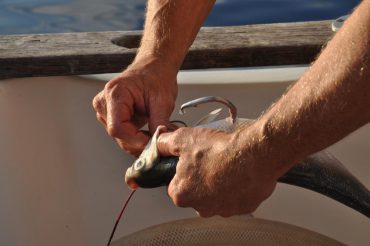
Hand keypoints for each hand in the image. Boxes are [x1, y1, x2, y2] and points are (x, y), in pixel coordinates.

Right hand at [93, 59, 177, 155]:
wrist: (154, 68)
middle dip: (140, 142)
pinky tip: (148, 132)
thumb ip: (159, 123)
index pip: (117, 128)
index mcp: (115, 93)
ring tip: (156, 133)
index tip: (153, 144)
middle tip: (159, 142)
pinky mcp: (110, 116)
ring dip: (139, 141)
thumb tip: (160, 142)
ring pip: (120, 138)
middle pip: (118, 135)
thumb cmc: (156, 77)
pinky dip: (136, 137)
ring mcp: (105, 110)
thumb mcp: (163, 101)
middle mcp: (104, 102)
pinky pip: (122, 134)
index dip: (135, 140)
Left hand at [157, 126, 278, 216]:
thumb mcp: (184, 139)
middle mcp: (201, 207)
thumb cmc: (221, 150)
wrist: (254, 154)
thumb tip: (158, 144)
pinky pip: (235, 196)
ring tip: (226, 164)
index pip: (175, 185)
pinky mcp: (242, 207)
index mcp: (183, 194)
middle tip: (210, 160)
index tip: (192, 161)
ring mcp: (223, 209)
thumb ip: (166, 143)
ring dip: (219, 182)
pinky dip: (236, 185)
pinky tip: (238, 171)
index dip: (183, 170)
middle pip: (196, 192)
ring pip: (216, 195)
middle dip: (201, 177)